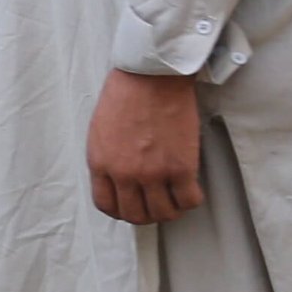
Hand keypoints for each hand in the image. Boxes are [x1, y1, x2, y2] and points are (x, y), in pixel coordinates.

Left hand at [85, 68, 205, 224]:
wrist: (151, 76)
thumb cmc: (125, 95)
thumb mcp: (100, 132)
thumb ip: (107, 159)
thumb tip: (117, 181)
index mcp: (100, 163)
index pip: (107, 206)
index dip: (122, 211)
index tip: (133, 206)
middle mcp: (124, 174)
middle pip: (136, 215)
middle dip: (147, 214)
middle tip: (157, 203)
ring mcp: (153, 173)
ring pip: (164, 213)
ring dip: (171, 210)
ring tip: (175, 197)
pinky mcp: (181, 167)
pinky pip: (189, 200)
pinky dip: (191, 200)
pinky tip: (190, 188)